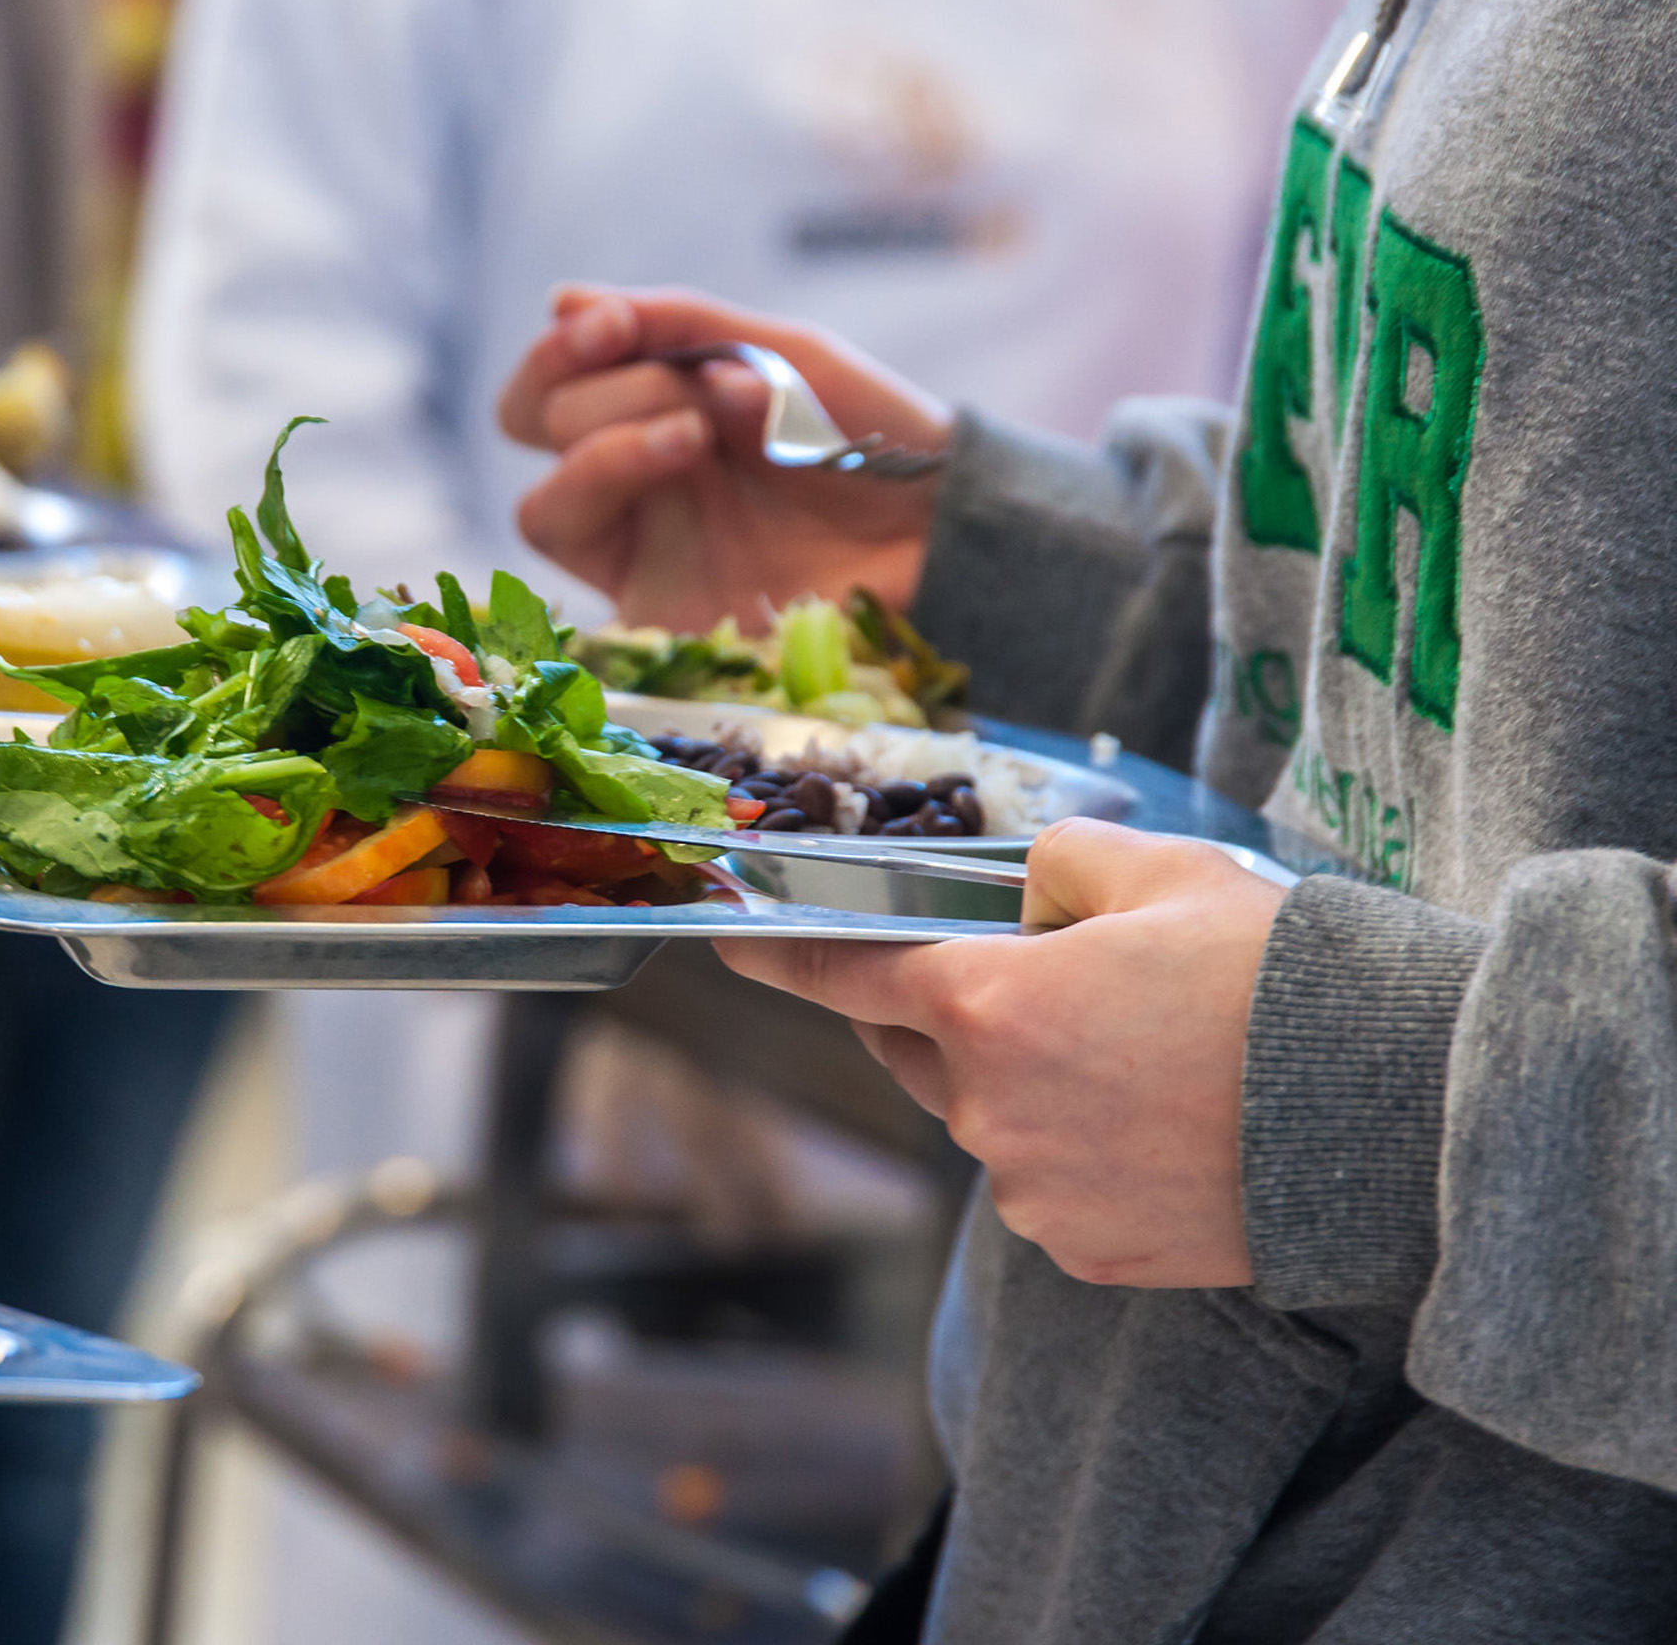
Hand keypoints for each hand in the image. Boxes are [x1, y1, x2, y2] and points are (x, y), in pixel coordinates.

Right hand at [497, 285, 953, 630]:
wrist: (943, 521)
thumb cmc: (873, 436)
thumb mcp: (781, 354)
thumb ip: (677, 325)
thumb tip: (558, 300)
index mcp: (652, 418)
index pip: (553, 385)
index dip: (561, 348)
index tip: (613, 323)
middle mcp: (633, 486)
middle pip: (533, 431)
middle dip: (600, 387)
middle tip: (688, 388)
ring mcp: (641, 553)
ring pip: (541, 503)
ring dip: (603, 438)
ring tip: (694, 431)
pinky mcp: (653, 614)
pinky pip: (579, 565)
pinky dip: (611, 479)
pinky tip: (685, 454)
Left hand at [714, 820, 1288, 1287]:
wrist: (1389, 1115)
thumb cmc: (1275, 980)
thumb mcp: (1163, 871)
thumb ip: (1056, 867)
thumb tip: (1020, 902)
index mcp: (990, 1007)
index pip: (848, 972)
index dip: (779, 952)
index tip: (727, 936)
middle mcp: (989, 1110)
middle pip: (922, 1048)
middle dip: (957, 1011)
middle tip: (1059, 983)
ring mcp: (1032, 1192)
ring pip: (990, 1119)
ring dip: (1032, 1084)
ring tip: (1149, 1059)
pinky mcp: (1083, 1250)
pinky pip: (1048, 1183)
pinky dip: (1082, 1149)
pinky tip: (1166, 1124)